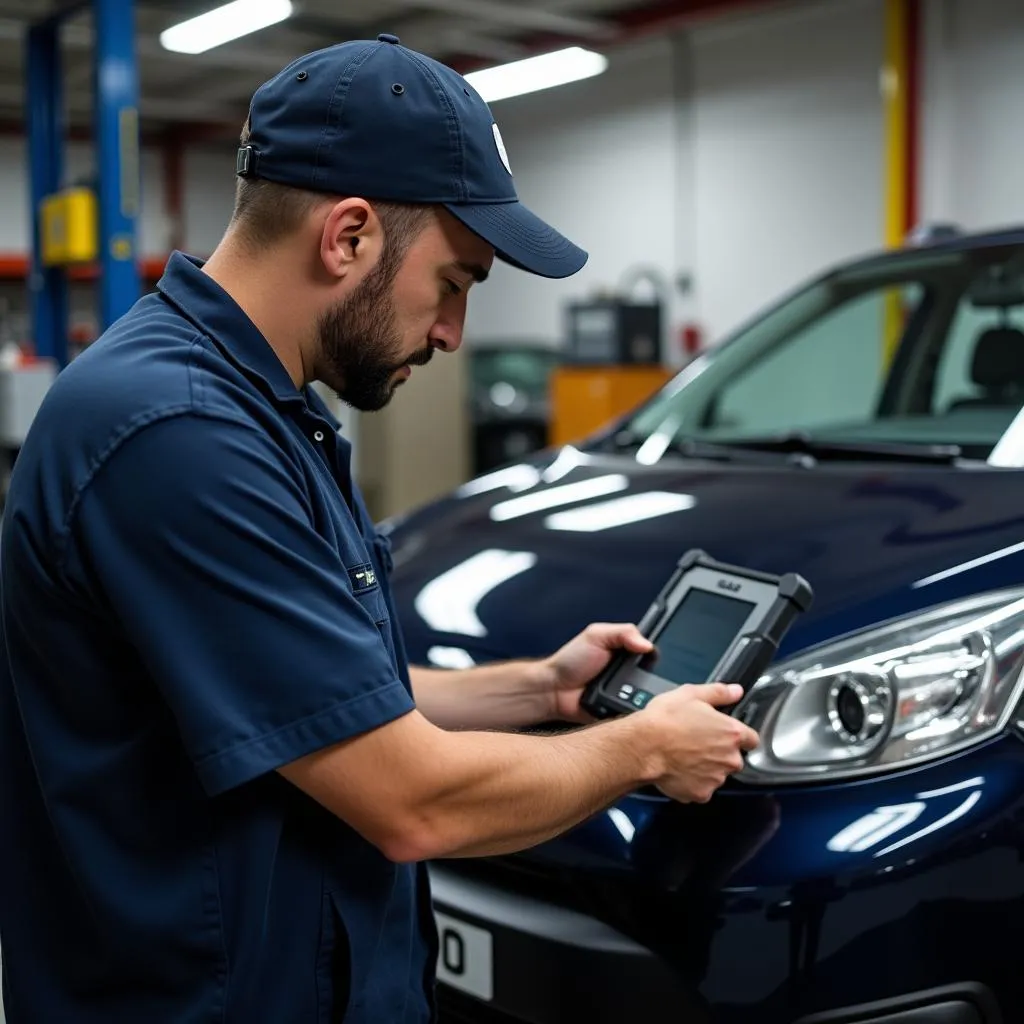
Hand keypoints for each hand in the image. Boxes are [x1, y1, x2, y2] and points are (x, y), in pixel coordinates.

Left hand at [542, 622, 653, 723]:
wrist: (553, 690)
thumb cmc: (570, 660)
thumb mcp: (596, 635)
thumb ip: (623, 632)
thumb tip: (647, 644)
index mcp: (627, 652)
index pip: (652, 654)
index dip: (655, 656)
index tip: (651, 658)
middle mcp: (630, 673)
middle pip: (654, 677)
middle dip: (649, 678)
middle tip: (632, 675)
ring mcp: (627, 694)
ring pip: (647, 697)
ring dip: (641, 695)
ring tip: (625, 690)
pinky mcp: (621, 712)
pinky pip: (634, 713)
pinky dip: (632, 710)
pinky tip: (624, 706)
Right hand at [644, 683, 759, 803]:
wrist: (643, 747)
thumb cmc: (664, 720)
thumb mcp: (691, 694)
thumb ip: (719, 693)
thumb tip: (736, 691)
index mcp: (731, 733)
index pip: (752, 739)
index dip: (740, 736)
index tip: (726, 735)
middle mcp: (729, 758)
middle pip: (734, 759)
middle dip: (720, 753)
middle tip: (697, 742)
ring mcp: (716, 778)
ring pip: (717, 774)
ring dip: (707, 768)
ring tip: (684, 755)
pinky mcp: (701, 794)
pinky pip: (702, 788)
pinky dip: (693, 782)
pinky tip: (679, 769)